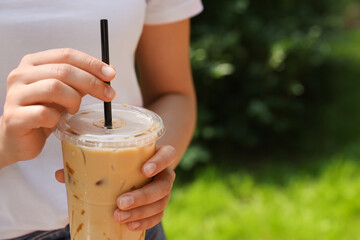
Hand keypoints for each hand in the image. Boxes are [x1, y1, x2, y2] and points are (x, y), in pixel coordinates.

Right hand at [0, 48, 115, 163]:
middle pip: (64, 71)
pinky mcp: (14, 118)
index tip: (111, 74)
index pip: (66, 54)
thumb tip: (108, 74)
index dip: (91, 63)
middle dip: (91, 82)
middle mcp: (21, 75)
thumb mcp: (64, 92)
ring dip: (73, 100)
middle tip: (108, 95)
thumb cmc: (43, 111)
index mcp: (33, 63)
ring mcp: (15, 96)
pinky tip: (56, 121)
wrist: (19, 138)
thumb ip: (80, 81)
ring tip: (74, 109)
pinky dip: (57, 118)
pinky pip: (44, 113)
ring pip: (54, 88)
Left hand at [54, 145, 176, 230]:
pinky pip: (157, 216)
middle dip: (143, 195)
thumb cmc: (123, 163)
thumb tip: (60, 174)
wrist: (138, 171)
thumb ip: (89, 164)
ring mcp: (163, 191)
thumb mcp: (111, 159)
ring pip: (160, 203)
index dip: (160, 162)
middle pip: (163, 185)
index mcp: (156, 155)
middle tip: (121, 202)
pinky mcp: (159, 206)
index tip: (144, 170)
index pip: (168, 154)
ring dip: (140, 212)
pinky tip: (130, 225)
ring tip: (119, 217)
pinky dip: (144, 222)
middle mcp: (163, 174)